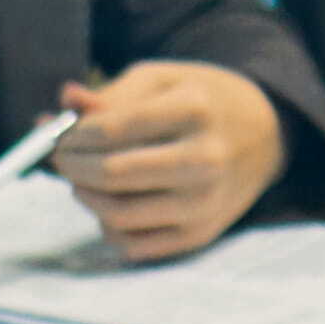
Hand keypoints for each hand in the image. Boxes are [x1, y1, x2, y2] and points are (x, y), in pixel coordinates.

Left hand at [61, 63, 287, 261]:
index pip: (111, 130)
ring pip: (117, 214)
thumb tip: (58, 108)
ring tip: (84, 178)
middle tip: (62, 157)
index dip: (72, 135)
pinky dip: (108, 225)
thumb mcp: (162, 80)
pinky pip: (133, 244)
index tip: (58, 134)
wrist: (266, 134)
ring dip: (85, 196)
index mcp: (195, 110)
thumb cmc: (204, 100)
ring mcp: (204, 203)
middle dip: (71, 166)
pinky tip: (111, 202)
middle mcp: (205, 159)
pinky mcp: (200, 234)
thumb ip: (109, 95)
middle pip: (112, 174)